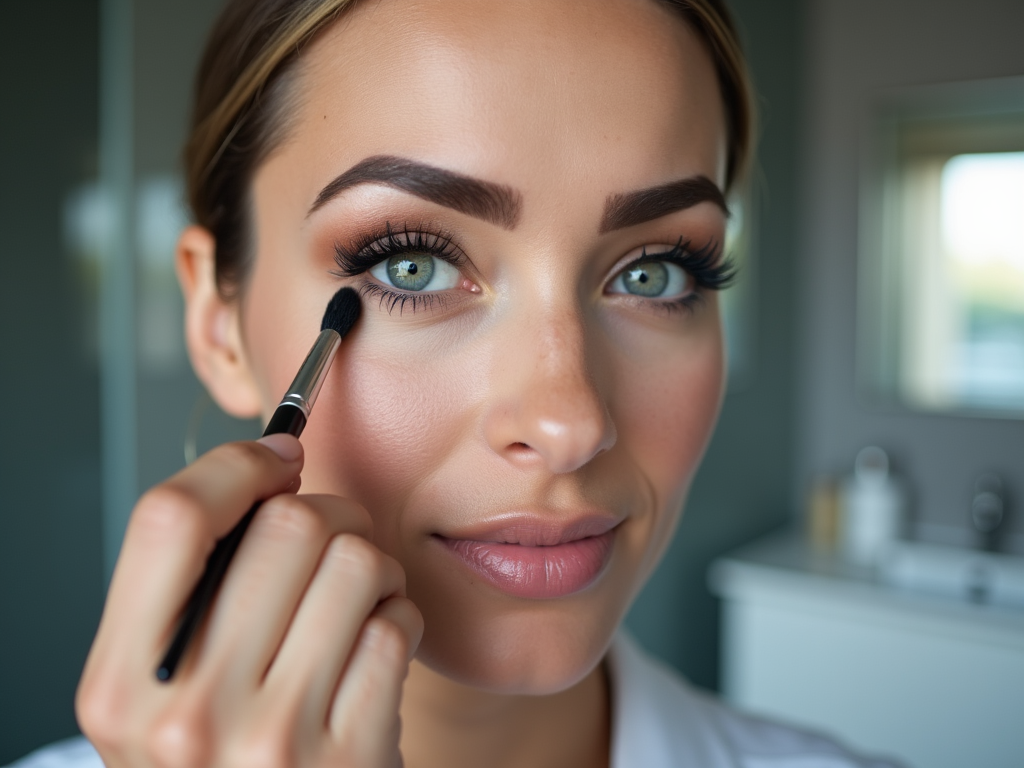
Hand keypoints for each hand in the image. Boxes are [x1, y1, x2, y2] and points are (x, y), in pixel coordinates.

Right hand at [77, 435, 422, 767]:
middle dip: (327, 510)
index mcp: (124, 683)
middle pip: (287, 526)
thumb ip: (189, 590)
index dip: (233, 466)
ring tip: (354, 601)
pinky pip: (397, 623)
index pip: (169, 520)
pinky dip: (397, 618)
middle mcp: (190, 715)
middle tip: (332, 534)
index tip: (275, 456)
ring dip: (371, 566)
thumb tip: (270, 466)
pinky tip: (373, 648)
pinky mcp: (353, 755)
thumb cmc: (219, 759)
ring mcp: (276, 740)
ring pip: (358, 563)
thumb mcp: (162, 691)